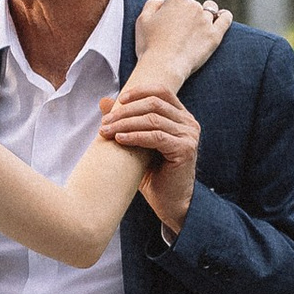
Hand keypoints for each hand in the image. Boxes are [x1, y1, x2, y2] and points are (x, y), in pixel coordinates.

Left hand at [97, 88, 200, 237]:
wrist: (170, 202)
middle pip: (154, 103)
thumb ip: (125, 120)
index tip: (118, 100)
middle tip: (105, 122)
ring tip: (106, 131)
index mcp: (181, 116)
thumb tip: (104, 101)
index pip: (161, 91)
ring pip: (153, 119)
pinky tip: (120, 139)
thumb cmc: (153, 173)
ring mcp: (189, 135)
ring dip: (126, 123)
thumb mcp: (137, 142)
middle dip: (126, 111)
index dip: (139, 91)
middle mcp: (189, 123)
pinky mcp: (185, 150)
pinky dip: (136, 136)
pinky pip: (156, 137)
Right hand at [130, 0, 231, 88]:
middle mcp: (193, 6)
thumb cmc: (149, 45)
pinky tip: (222, 16)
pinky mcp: (215, 35)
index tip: (167, 20)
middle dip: (186, 13)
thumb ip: (152, 4)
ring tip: (199, 25)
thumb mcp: (142, 20)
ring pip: (209, 9)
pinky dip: (224, 15)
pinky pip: (225, 19)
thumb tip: (163, 1)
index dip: (170, 8)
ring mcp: (206, 20)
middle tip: (178, 30)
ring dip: (204, 14)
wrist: (163, 67)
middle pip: (191, 3)